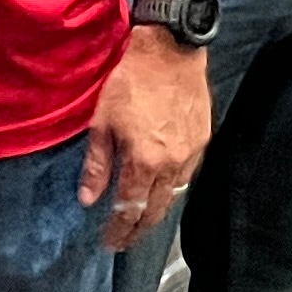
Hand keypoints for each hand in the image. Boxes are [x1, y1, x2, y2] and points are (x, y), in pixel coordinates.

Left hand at [82, 30, 214, 245]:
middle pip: (155, 210)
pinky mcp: (203, 139)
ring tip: (141, 219)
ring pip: (174, 195)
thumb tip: (88, 200)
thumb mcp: (102, 121)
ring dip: (156, 210)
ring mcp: (191, 153)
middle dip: (138, 229)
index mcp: (144, 161)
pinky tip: (163, 187)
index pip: (129, 209)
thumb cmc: (131, 81)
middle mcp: (171, 164)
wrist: (170, 49)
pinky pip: (187, 174)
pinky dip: (173, 187)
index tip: (109, 242)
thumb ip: (97, 165)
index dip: (118, 230)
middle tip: (124, 240)